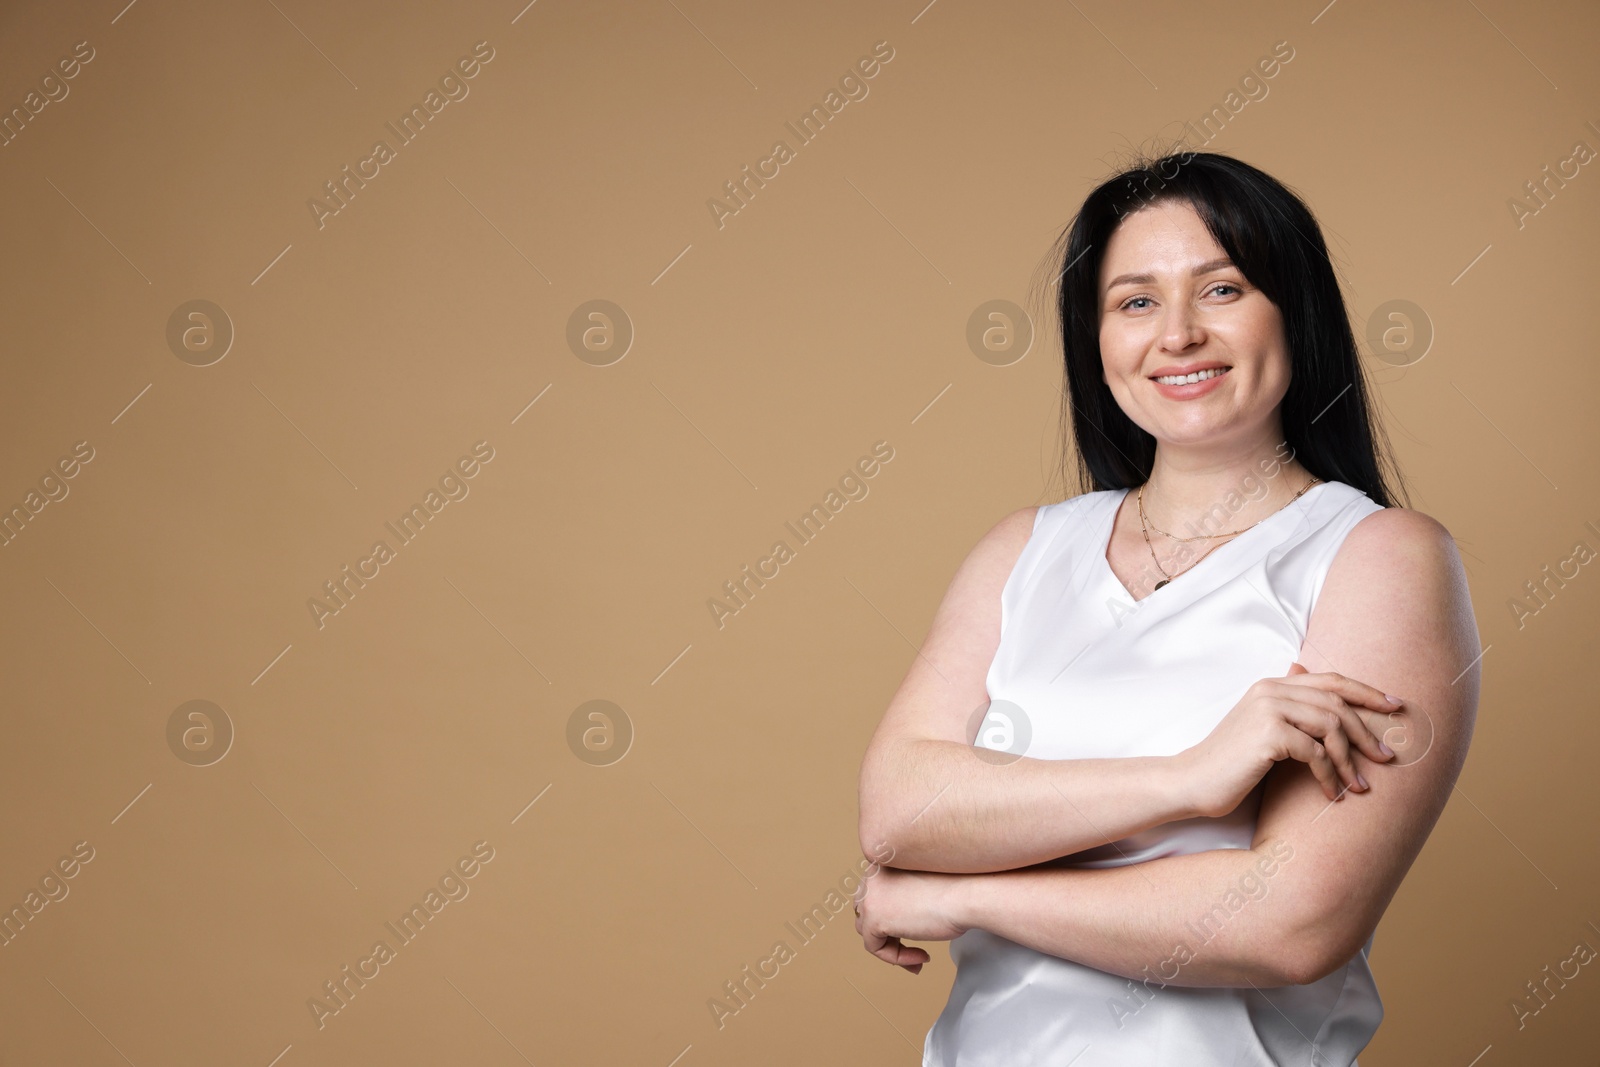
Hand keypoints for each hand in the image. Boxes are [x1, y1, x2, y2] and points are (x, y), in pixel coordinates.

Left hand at [853, 867, 967, 973]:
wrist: (966, 895)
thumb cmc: (956, 889)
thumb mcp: (921, 886)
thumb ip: (902, 897)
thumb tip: (894, 922)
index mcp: (882, 863)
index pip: (874, 896)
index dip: (891, 918)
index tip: (914, 932)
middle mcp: (870, 877)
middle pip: (866, 914)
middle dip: (888, 935)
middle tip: (915, 949)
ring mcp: (869, 897)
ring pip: (869, 933)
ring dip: (894, 949)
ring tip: (919, 957)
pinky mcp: (874, 919)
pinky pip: (875, 948)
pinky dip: (897, 958)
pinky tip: (922, 956)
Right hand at [1178, 661, 1399, 816]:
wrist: (1191, 781)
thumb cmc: (1229, 763)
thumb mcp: (1262, 730)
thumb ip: (1288, 711)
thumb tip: (1312, 692)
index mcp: (1272, 686)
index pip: (1331, 681)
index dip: (1367, 692)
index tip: (1395, 708)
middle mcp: (1271, 690)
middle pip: (1337, 703)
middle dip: (1367, 732)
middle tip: (1386, 758)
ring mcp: (1269, 709)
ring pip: (1331, 726)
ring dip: (1350, 760)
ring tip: (1359, 786)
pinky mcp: (1268, 734)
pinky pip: (1315, 752)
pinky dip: (1329, 774)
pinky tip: (1332, 793)